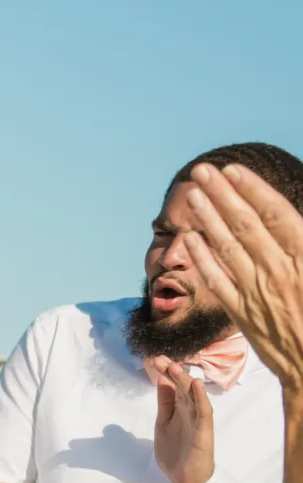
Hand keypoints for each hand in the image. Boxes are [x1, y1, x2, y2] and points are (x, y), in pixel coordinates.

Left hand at [150, 358, 216, 482]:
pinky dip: (200, 397)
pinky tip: (195, 385)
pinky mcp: (203, 431)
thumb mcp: (163, 424)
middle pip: (182, 388)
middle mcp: (190, 411)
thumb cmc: (176, 452)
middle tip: (159, 359)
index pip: (172, 387)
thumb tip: (162, 381)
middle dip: (172, 372)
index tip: (154, 360)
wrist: (186, 478)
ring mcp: (197, 420)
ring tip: (175, 366)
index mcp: (179, 409)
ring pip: (192, 396)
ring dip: (184, 380)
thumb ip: (164, 404)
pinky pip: (203, 412)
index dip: (165, 374)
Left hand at [184, 162, 302, 391]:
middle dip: (222, 195)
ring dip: (208, 219)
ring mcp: (257, 292)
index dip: (252, 190)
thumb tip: (294, 217)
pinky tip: (189, 239)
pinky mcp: (242, 312)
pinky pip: (217, 280)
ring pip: (227, 248)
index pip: (275, 214)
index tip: (233, 170)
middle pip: (245, 225)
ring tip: (193, 195)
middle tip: (202, 172)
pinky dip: (202, 258)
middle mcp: (278, 271)